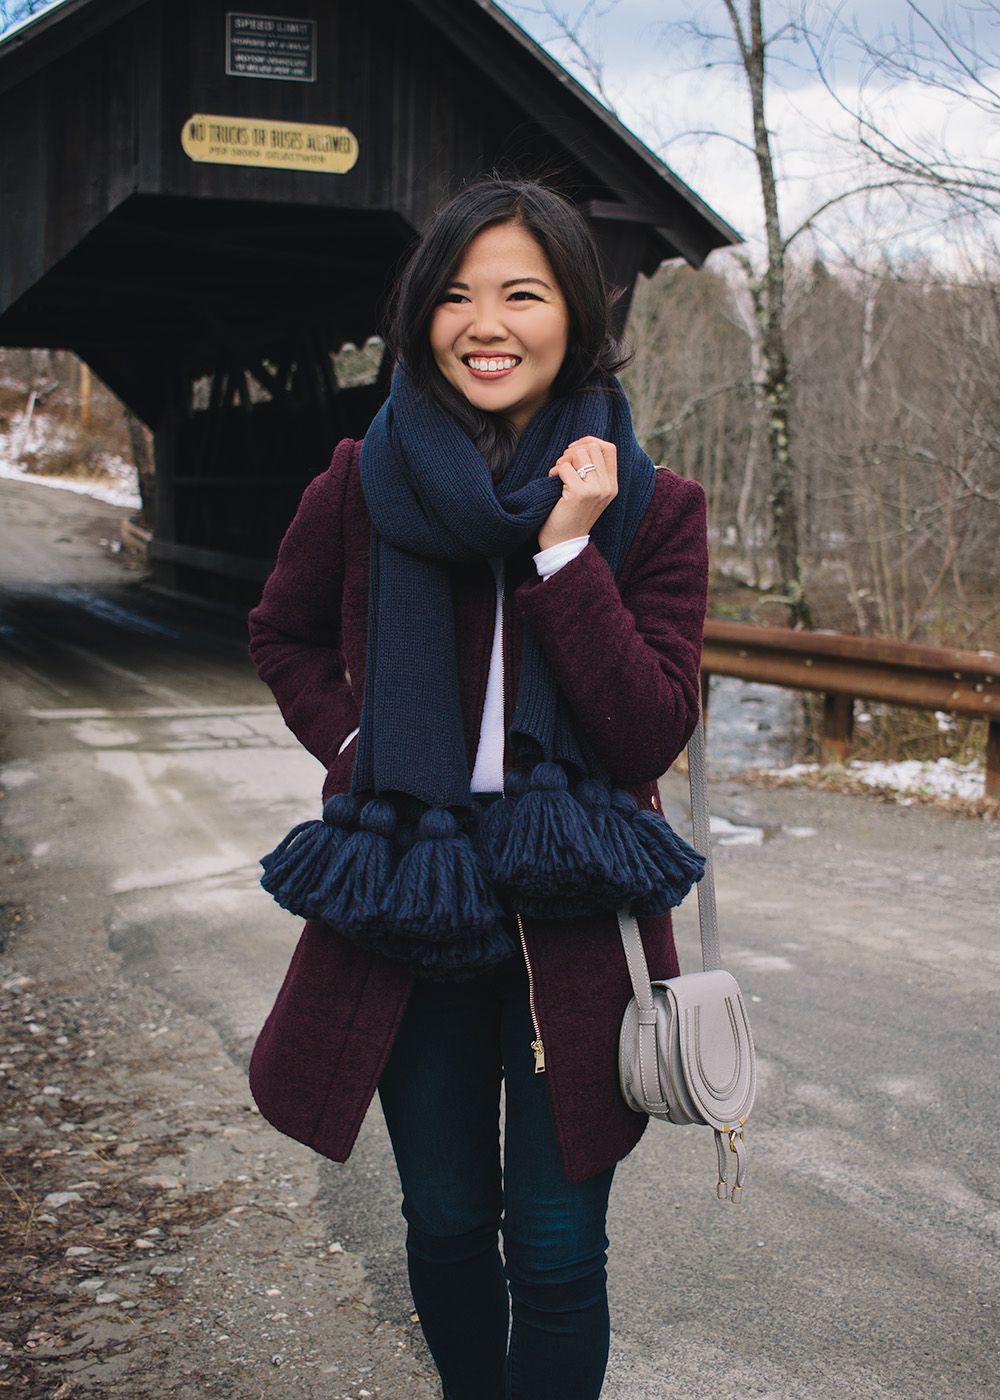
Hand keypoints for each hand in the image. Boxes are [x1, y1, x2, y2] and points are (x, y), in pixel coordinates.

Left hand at [538, 437, 618, 551]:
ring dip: (563, 460)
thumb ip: (592, 472)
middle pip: (593, 447)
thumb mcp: (590, 493)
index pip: (609, 448)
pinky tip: (553, 481)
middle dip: (573, 451)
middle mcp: (607, 486)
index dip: (589, 441)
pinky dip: (555, 471)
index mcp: (612, 485)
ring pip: (579, 454)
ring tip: (558, 474)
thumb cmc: (572, 516)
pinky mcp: (579, 493)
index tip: (574, 450)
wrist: (564, 543)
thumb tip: (580, 446)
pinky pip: (565, 467)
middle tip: (563, 465)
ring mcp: (595, 490)